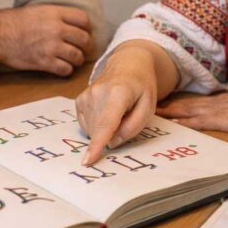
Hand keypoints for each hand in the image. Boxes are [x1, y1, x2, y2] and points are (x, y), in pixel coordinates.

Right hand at [0, 5, 91, 75]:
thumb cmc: (12, 22)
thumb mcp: (37, 10)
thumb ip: (55, 16)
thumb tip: (70, 23)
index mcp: (55, 13)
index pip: (83, 19)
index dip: (86, 27)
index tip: (85, 32)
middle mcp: (56, 29)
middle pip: (84, 39)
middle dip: (84, 45)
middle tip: (81, 48)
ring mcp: (51, 46)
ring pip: (77, 56)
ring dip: (76, 60)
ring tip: (73, 60)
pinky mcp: (45, 62)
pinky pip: (65, 70)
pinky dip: (66, 70)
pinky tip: (62, 68)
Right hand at [76, 41, 173, 166]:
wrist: (128, 66)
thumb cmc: (141, 88)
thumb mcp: (148, 108)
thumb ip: (132, 128)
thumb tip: (111, 143)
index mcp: (118, 93)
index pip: (106, 124)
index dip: (97, 145)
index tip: (87, 161)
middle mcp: (97, 93)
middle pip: (99, 130)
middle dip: (112, 135)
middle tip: (126, 118)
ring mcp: (86, 95)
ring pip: (91, 130)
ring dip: (104, 130)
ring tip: (117, 113)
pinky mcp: (79, 100)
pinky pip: (85, 125)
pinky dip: (96, 125)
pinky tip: (105, 114)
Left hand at [157, 90, 227, 134]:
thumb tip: (226, 117)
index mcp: (222, 101)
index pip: (194, 102)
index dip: (176, 103)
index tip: (161, 104)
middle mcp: (216, 103)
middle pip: (185, 104)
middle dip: (166, 106)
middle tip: (147, 107)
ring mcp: (218, 110)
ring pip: (187, 110)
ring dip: (169, 112)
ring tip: (151, 114)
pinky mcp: (222, 119)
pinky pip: (198, 120)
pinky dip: (184, 121)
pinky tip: (172, 123)